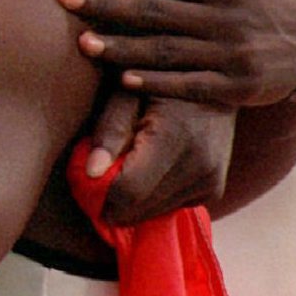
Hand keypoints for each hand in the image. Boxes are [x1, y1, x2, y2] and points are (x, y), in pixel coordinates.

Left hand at [58, 0, 295, 105]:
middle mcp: (228, 16)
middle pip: (155, 12)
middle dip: (107, 6)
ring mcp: (235, 53)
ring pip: (168, 51)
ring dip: (123, 48)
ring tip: (83, 44)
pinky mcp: (240, 87)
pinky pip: (191, 86)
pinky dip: (157, 83)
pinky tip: (124, 80)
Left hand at [78, 90, 235, 224]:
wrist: (208, 84)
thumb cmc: (154, 81)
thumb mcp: (125, 95)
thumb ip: (110, 130)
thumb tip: (91, 172)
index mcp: (175, 140)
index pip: (129, 191)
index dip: (99, 195)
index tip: (82, 183)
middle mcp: (199, 166)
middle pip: (140, 208)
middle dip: (111, 201)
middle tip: (96, 178)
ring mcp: (210, 181)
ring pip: (154, 213)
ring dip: (132, 201)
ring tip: (121, 170)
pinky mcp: (213, 189)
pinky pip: (171, 207)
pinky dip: (152, 198)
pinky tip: (146, 172)